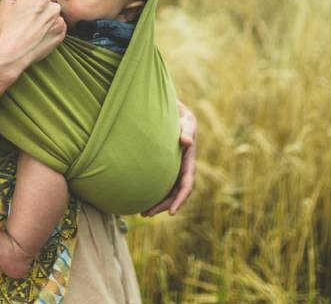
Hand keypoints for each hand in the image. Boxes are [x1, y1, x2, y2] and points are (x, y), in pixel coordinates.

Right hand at [0, 0, 66, 75]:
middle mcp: (54, 8)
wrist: (10, 54)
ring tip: (30, 30)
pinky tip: (36, 36)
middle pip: (46, 4)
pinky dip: (49, 30)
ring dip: (44, 20)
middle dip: (38, 9)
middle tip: (24, 21)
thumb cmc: (6, 27)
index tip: (21, 11)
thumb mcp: (7, 0)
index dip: (26, 1)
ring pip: (51, 16)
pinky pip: (56, 28)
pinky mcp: (60, 36)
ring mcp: (59, 23)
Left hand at [141, 99, 196, 216]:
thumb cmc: (181, 119)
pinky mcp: (166, 168)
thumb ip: (186, 131)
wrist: (177, 116)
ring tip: (142, 212)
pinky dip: (154, 194)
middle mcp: (183, 170)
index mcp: (188, 163)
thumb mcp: (186, 122)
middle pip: (175, 194)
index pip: (186, 186)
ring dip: (157, 204)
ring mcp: (174, 170)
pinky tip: (142, 199)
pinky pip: (162, 185)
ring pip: (168, 192)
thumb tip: (186, 141)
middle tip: (146, 214)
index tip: (171, 213)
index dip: (179, 200)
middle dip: (163, 206)